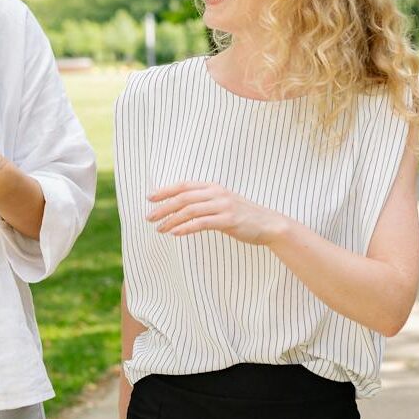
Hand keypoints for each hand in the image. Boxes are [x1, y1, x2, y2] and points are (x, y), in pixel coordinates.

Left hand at [147, 182, 287, 244]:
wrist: (269, 225)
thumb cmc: (243, 217)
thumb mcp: (223, 204)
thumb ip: (205, 203)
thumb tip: (182, 208)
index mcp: (213, 187)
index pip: (184, 185)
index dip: (165, 190)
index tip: (150, 198)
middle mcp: (217, 193)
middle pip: (183, 197)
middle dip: (164, 207)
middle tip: (148, 217)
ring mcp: (223, 206)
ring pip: (190, 210)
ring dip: (171, 219)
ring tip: (159, 228)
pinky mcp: (228, 220)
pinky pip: (202, 223)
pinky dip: (186, 228)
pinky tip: (175, 233)